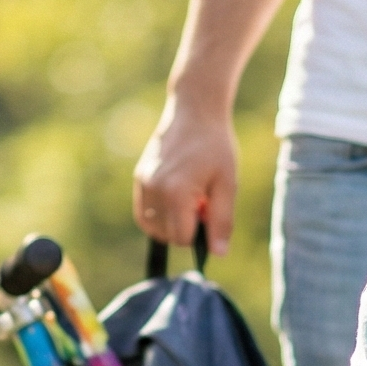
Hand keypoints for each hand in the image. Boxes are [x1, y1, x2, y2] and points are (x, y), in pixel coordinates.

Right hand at [133, 94, 238, 253]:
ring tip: (188, 198)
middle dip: (186, 227)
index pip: (183, 238)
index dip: (200, 233)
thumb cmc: (216, 147)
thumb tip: (218, 253)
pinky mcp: (139, 177)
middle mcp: (154, 190)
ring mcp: (143, 183)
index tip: (209, 214)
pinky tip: (176, 197)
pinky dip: (159, 215)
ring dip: (172, 222)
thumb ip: (222, 221)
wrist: (195, 112)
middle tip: (201, 201)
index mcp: (176, 193)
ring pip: (153, 227)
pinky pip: (144, 214)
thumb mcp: (228, 184)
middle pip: (168, 235)